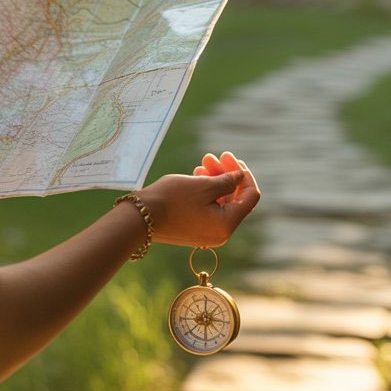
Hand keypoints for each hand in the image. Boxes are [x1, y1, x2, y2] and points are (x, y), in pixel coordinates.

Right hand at [137, 151, 259, 247]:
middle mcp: (221, 233)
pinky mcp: (194, 230)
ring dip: (215, 180)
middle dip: (227, 175)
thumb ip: (228, 181)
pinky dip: (206, 192)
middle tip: (215, 156)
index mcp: (228, 224)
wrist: (140, 219)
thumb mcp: (204, 185)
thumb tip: (240, 178)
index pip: (250, 197)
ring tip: (202, 162)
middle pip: (235, 198)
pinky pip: (208, 209)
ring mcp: (207, 233)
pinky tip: (196, 175)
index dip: (245, 175)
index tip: (232, 159)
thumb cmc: (173, 200)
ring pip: (220, 202)